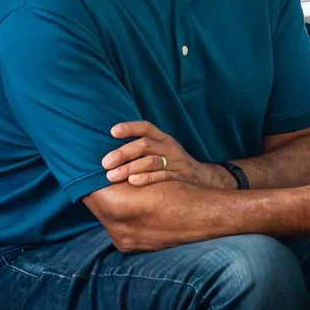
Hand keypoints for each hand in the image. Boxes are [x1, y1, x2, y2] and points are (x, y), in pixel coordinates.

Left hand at [101, 121, 233, 188]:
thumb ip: (142, 148)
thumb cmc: (174, 164)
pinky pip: (162, 177)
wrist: (204, 179)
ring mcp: (176, 163)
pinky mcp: (180, 178)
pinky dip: (147, 179)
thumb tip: (111, 153)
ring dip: (130, 168)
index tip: (112, 131)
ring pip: (151, 162)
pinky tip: (132, 182)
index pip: (146, 128)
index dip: (130, 127)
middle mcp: (169, 148)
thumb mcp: (162, 150)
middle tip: (105, 163)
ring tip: (112, 175)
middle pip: (145, 145)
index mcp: (164, 139)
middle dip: (123, 153)